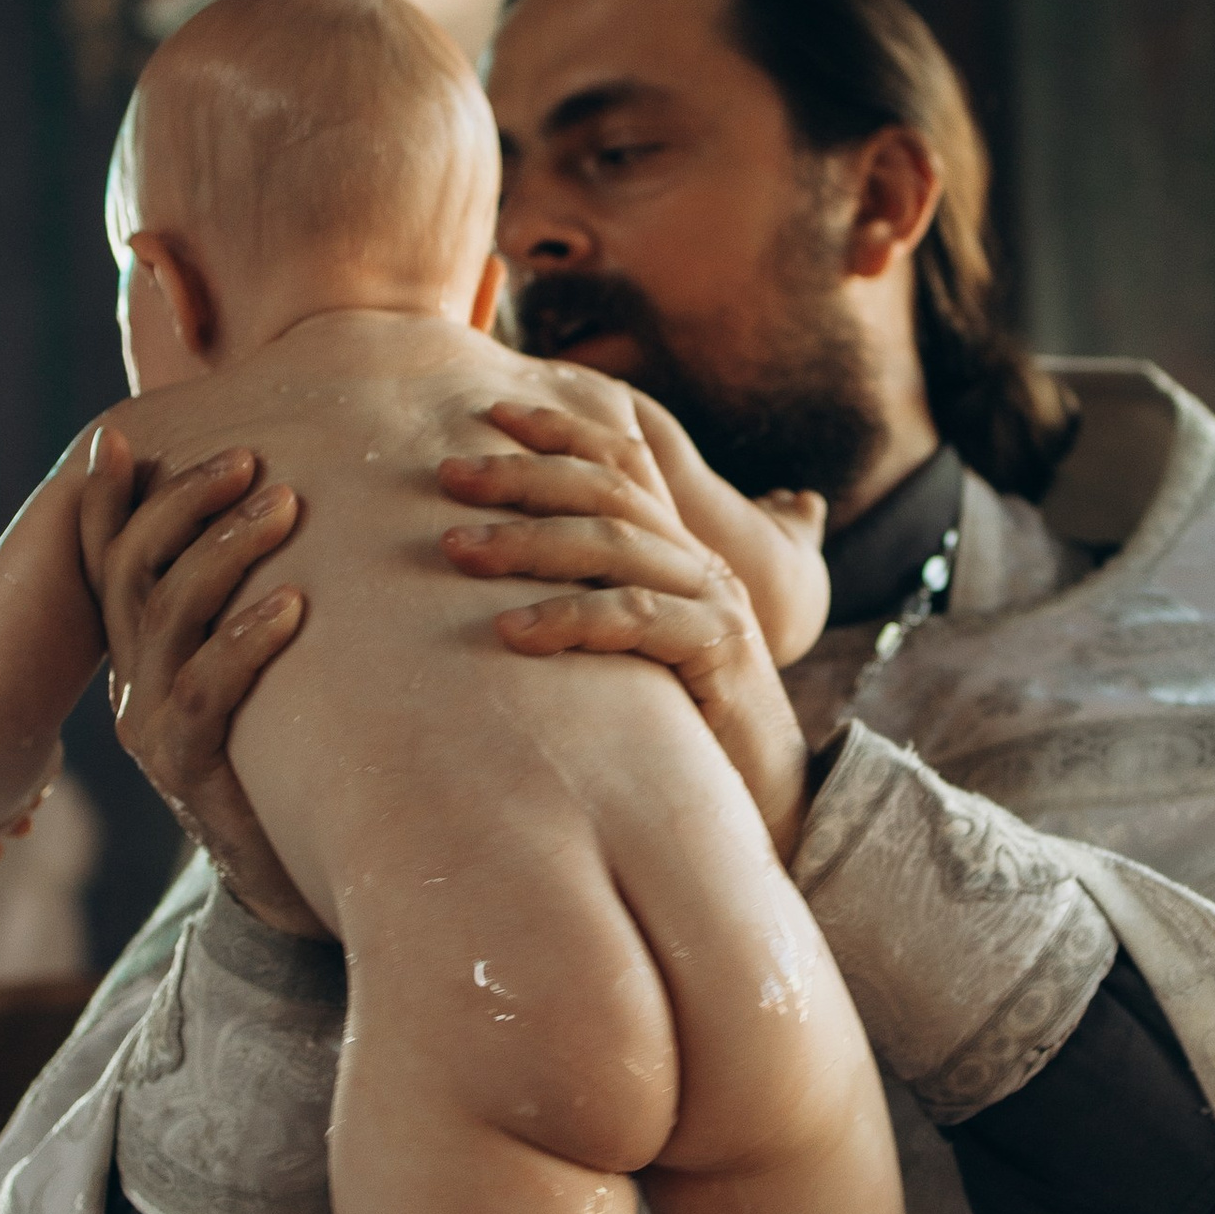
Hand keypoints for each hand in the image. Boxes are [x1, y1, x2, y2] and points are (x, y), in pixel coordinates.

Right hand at [78, 423, 325, 936]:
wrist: (296, 874)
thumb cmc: (291, 757)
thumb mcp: (257, 676)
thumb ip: (246, 610)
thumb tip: (285, 513)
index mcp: (140, 654)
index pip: (107, 561)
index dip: (103, 501)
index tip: (115, 439)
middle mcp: (132, 683)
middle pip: (135, 570)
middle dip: (185, 504)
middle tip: (249, 459)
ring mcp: (151, 728)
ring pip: (169, 616)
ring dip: (228, 550)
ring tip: (285, 506)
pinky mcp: (188, 770)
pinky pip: (207, 690)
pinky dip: (248, 638)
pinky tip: (293, 605)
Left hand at [438, 401, 818, 856]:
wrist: (767, 798)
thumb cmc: (682, 728)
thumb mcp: (632, 652)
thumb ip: (593, 605)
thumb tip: (502, 591)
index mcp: (678, 552)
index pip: (624, 463)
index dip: (561, 431)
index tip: (489, 415)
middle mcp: (700, 564)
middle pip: (609, 491)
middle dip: (524, 475)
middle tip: (447, 475)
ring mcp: (715, 603)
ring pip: (615, 545)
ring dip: (528, 542)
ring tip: (456, 550)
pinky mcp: (718, 652)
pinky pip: (635, 619)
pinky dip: (568, 619)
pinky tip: (508, 633)